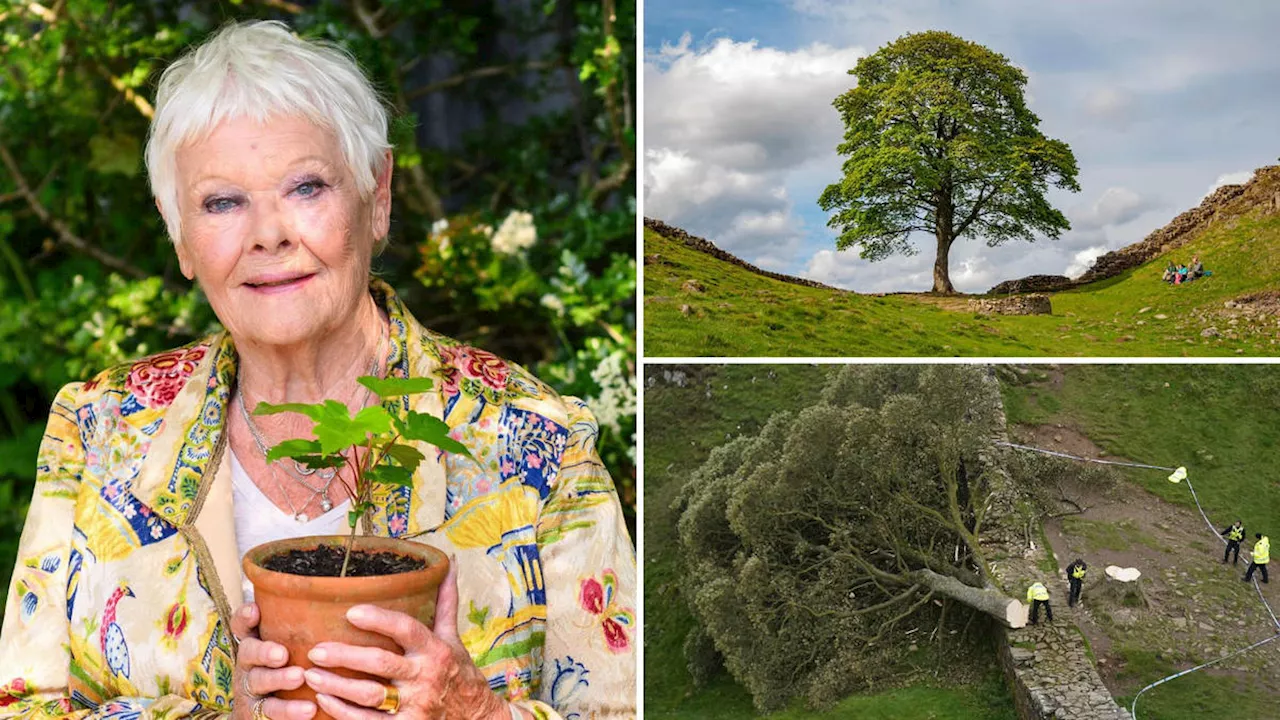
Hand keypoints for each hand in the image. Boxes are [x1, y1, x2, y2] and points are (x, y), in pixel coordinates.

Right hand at [233, 603, 317, 719]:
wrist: (262, 714)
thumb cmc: (285, 668)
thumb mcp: (288, 646)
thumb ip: (301, 628)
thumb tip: (346, 604)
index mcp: (255, 643)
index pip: (242, 626)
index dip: (244, 617)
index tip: (255, 610)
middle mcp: (248, 663)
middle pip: (248, 652)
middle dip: (264, 651)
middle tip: (282, 653)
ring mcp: (250, 688)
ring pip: (259, 681)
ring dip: (278, 679)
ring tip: (299, 676)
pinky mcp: (255, 712)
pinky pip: (270, 711)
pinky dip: (288, 710)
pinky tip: (308, 709)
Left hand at [302, 560, 516, 719]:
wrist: (476, 715)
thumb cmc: (458, 670)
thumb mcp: (453, 637)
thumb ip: (445, 601)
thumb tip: (448, 563)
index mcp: (435, 649)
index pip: (406, 629)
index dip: (379, 620)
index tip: (350, 612)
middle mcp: (425, 676)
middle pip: (381, 663)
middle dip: (345, 657)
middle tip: (315, 650)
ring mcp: (416, 704)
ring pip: (370, 695)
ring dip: (337, 686)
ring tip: (311, 675)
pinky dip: (343, 713)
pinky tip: (323, 701)